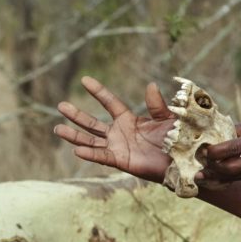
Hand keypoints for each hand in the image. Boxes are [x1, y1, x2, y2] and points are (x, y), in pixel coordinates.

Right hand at [54, 77, 174, 181]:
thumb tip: (151, 85)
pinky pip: (101, 156)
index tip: (84, 79)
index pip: (109, 102)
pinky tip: (76, 150)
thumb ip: (157, 105)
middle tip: (61, 105)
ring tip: (58, 128)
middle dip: (76, 115)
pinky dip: (89, 154)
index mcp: (129, 119)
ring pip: (90, 140)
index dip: (97, 91)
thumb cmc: (177, 139)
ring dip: (74, 135)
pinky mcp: (120, 161)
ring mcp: (117, 147)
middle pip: (92, 122)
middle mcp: (119, 132)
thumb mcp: (168, 119)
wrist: (182, 162)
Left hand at [202, 119, 240, 183]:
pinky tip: (215, 174)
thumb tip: (220, 130)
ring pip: (232, 177)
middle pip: (229, 168)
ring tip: (202, 172)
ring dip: (215, 175)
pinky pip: (239, 179)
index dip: (214, 150)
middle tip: (202, 160)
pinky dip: (225, 177)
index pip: (233, 148)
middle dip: (212, 166)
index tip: (205, 148)